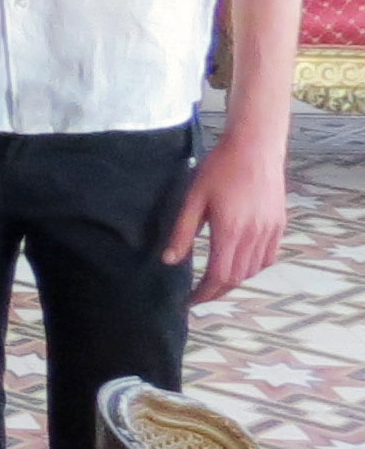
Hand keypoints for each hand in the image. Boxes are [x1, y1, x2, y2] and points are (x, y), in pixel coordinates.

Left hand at [167, 125, 286, 300]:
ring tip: (215, 281)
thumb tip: (169, 260)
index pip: (219, 275)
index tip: (190, 301)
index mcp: (230, 231)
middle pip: (237, 278)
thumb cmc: (219, 169)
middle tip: (200, 296)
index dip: (204, 293)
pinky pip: (268, 257)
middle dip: (217, 292)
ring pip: (254, 270)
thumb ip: (182, 232)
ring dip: (234, 280)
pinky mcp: (279, 224)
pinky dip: (253, 267)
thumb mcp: (193, 199)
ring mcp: (270, 231)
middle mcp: (254, 236)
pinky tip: (240, 263)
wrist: (254, 147)